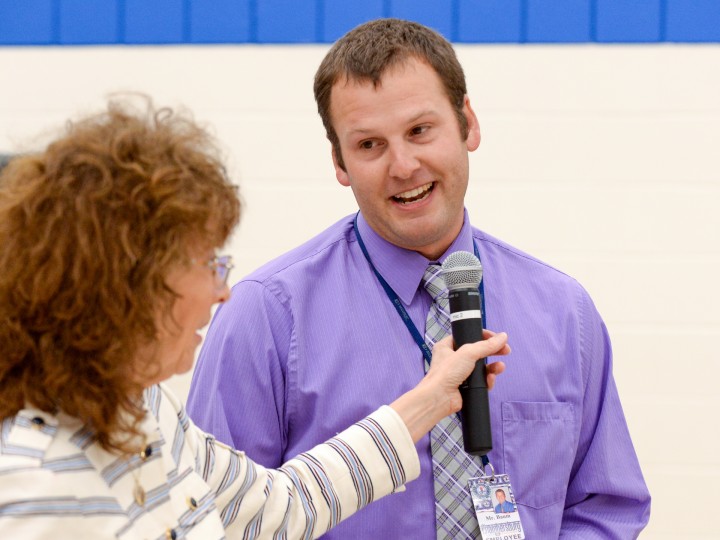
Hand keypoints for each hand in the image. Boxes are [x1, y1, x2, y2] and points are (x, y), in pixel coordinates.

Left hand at [390, 330, 509, 441]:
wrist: (440, 398)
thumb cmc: (446, 373)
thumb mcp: (468, 353)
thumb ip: (486, 345)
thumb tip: (503, 337)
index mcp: (447, 346)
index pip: (468, 336)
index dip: (483, 336)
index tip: (497, 338)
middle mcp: (453, 359)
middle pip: (478, 351)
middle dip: (492, 351)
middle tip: (506, 350)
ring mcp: (460, 373)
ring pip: (481, 367)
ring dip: (492, 367)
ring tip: (500, 367)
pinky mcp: (466, 386)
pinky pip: (481, 381)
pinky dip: (487, 380)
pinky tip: (490, 379)